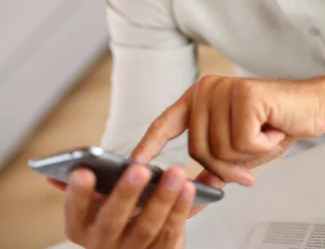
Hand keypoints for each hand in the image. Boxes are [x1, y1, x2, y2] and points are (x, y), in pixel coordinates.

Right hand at [57, 164, 194, 247]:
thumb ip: (78, 188)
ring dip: (163, 200)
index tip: (82, 170)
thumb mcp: (92, 205)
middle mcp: (102, 245)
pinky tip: (190, 189)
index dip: (77, 193)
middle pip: (113, 221)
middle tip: (140, 169)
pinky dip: (182, 210)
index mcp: (81, 227)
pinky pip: (171, 235)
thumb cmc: (113, 215)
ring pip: (147, 228)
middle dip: (126, 194)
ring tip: (176, 174)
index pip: (75, 210)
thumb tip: (49, 171)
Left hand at [132, 74, 324, 184]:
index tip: (132, 164)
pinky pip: (242, 142)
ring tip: (265, 134)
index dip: (148, 146)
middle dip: (228, 164)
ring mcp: (223, 89)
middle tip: (254, 151)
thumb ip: (216, 163)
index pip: (166, 123)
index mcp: (200, 98)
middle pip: (198, 149)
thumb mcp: (240, 150)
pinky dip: (262, 146)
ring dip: (248, 155)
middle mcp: (207, 88)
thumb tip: (196, 186)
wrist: (313, 106)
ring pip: (219, 149)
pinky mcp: (243, 94)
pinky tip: (273, 129)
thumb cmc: (276, 124)